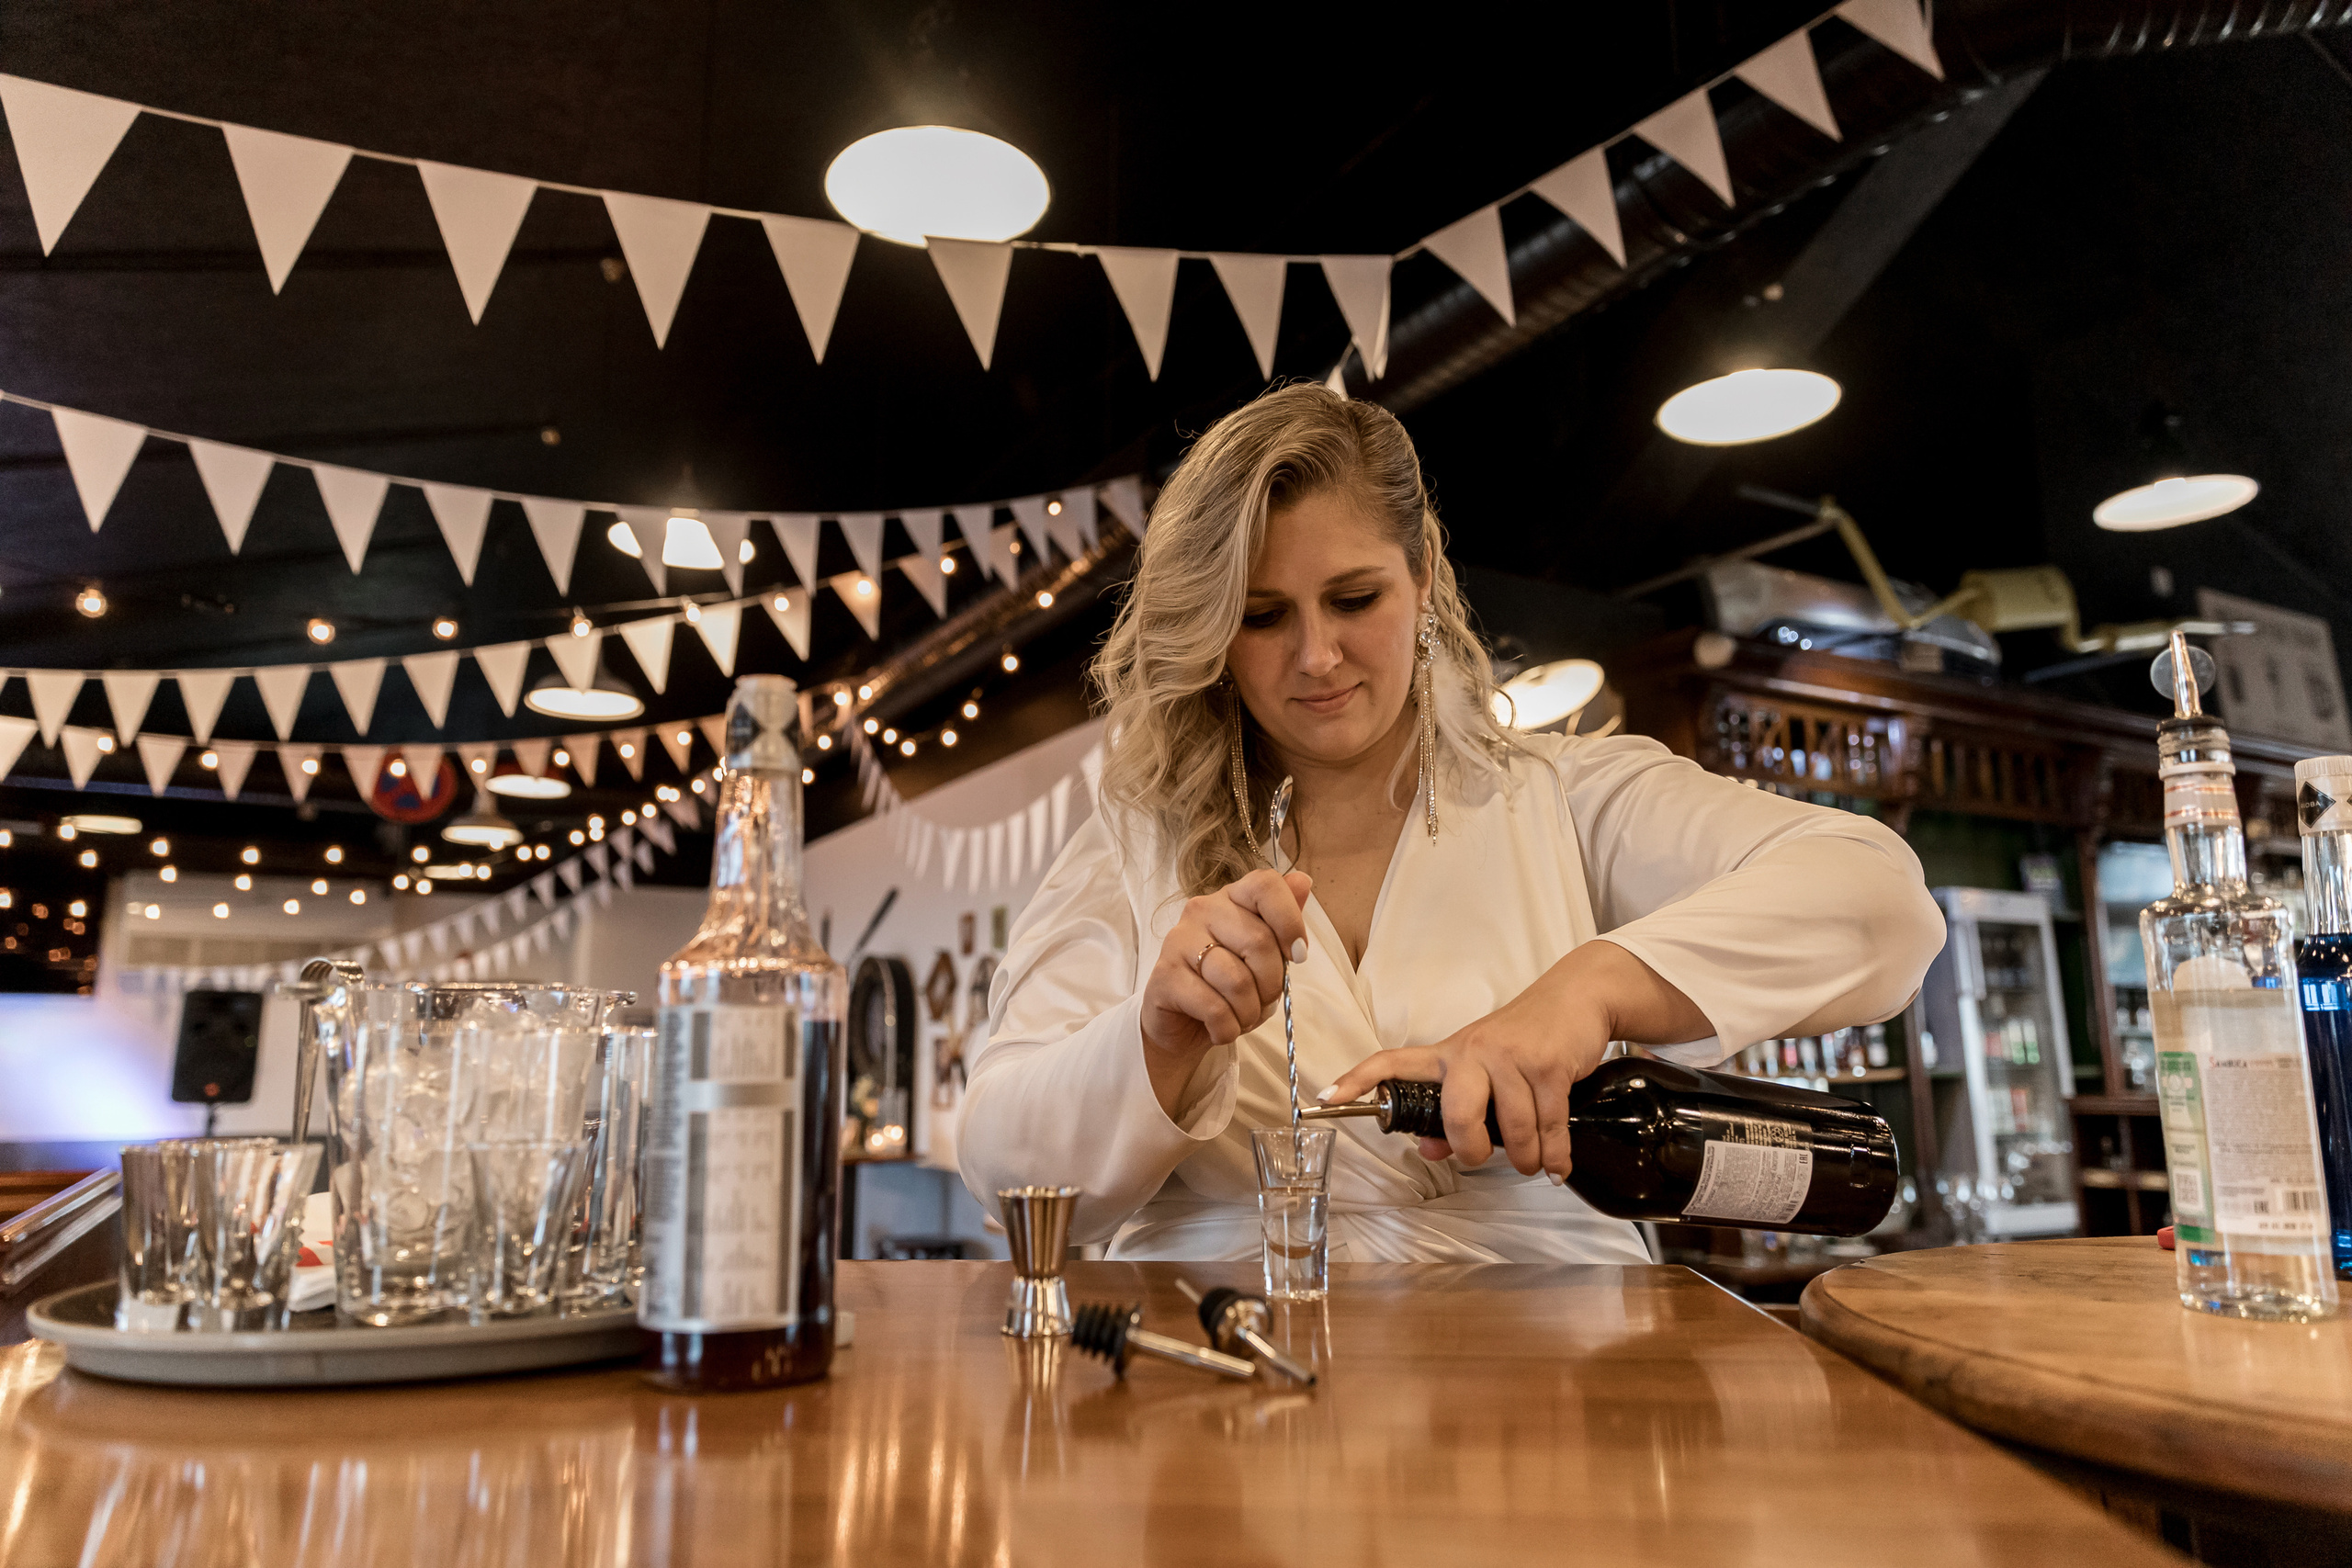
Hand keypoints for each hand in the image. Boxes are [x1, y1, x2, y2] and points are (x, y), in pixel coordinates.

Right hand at [1139, 868, 1312, 1116]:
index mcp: (1231, 898)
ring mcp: (1179, 940)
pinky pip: (1214, 1007)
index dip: (1290, 921)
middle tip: (1262, 1000)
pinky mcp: (1164, 976)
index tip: (1297, 956)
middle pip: (1258, 941)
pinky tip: (1222, 1028)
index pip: (1264, 885)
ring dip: (1249, 1012)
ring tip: (1241, 1017)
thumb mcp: (1264, 957)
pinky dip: (1228, 1028)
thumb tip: (1303, 880)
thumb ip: (1283, 920)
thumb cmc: (1228, 987)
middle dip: (1271, 984)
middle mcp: (1202, 910)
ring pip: (1237, 980)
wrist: (1180, 1024)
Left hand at [1321, 940, 1706, 1181]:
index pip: (1392, 1062)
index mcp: (1446, 1054)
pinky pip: (1548, 1126)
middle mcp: (1471, 1052)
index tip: (1327, 1097)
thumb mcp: (1483, 1070)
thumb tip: (1430, 1152)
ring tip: (1533, 1162)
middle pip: (1455, 1116)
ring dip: (1525, 1158)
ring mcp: (1510, 1057)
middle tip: (1485, 1156)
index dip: (1358, 1080)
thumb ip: (1453, 1112)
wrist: (1576, 998)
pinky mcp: (1547, 1065)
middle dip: (1473, 1150)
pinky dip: (1555, 1155)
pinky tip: (1556, 1165)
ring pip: (1512, 1130)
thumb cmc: (1523, 1039)